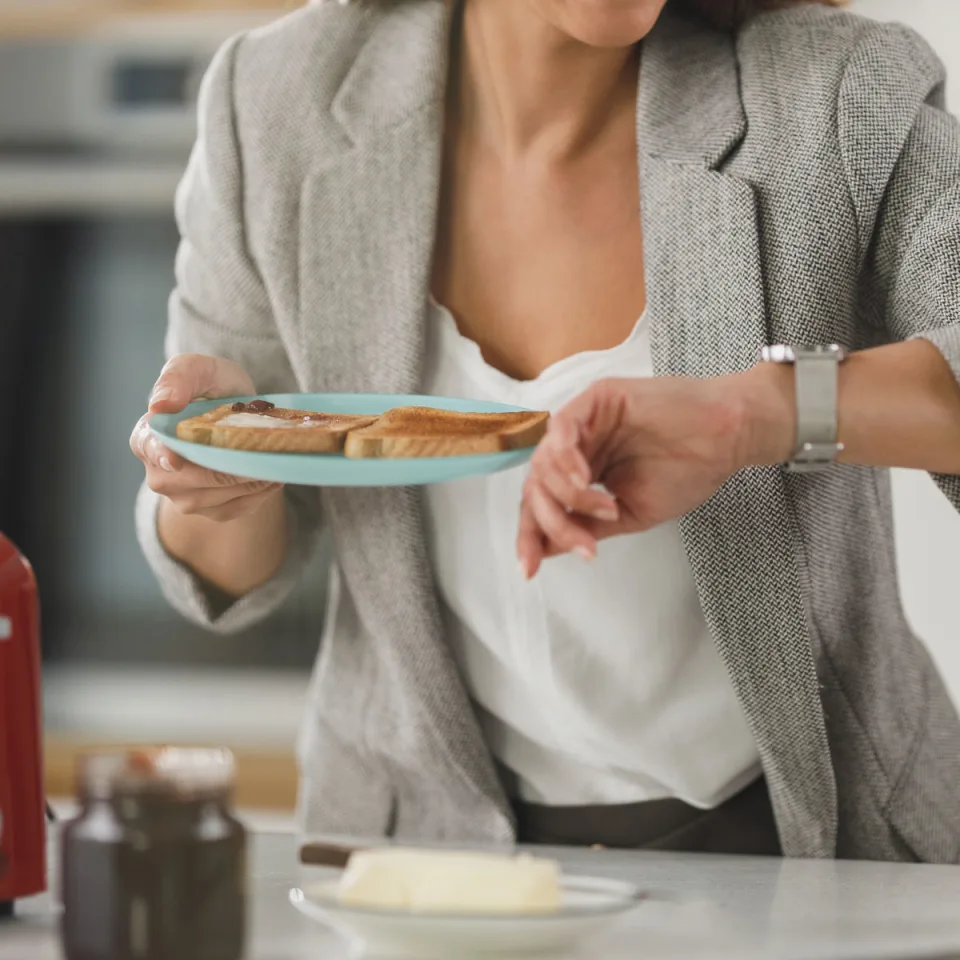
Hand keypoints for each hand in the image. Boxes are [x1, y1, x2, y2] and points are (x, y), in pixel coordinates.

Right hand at [130, 354, 282, 521]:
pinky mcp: (213, 511)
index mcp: (146, 437)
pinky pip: (238, 508)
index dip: (162, 455)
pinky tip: (272, 475)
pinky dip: (259, 492)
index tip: (176, 460)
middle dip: (227, 467)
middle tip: (258, 452)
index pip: (150, 449)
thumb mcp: (199, 369)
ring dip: (249, 480)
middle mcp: (160, 473)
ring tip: (271, 460)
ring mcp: (185, 497)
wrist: (240, 413)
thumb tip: (160, 404)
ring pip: (219, 497)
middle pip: (193, 479)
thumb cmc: (214, 387)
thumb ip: (178, 377)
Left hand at [516, 369, 791, 577]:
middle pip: (536, 484)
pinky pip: (561, 428)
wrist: (729, 437)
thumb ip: (586, 526)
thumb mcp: (630, 512)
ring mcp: (585, 421)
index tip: (529, 569)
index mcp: (583, 470)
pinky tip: (586, 480)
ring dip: (569, 495)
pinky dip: (566, 459)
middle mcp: (577, 445)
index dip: (531, 534)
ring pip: (544, 461)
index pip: (542, 501)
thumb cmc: (689, 469)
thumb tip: (546, 550)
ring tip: (608, 508)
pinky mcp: (597, 398)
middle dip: (550, 522)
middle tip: (584, 544)